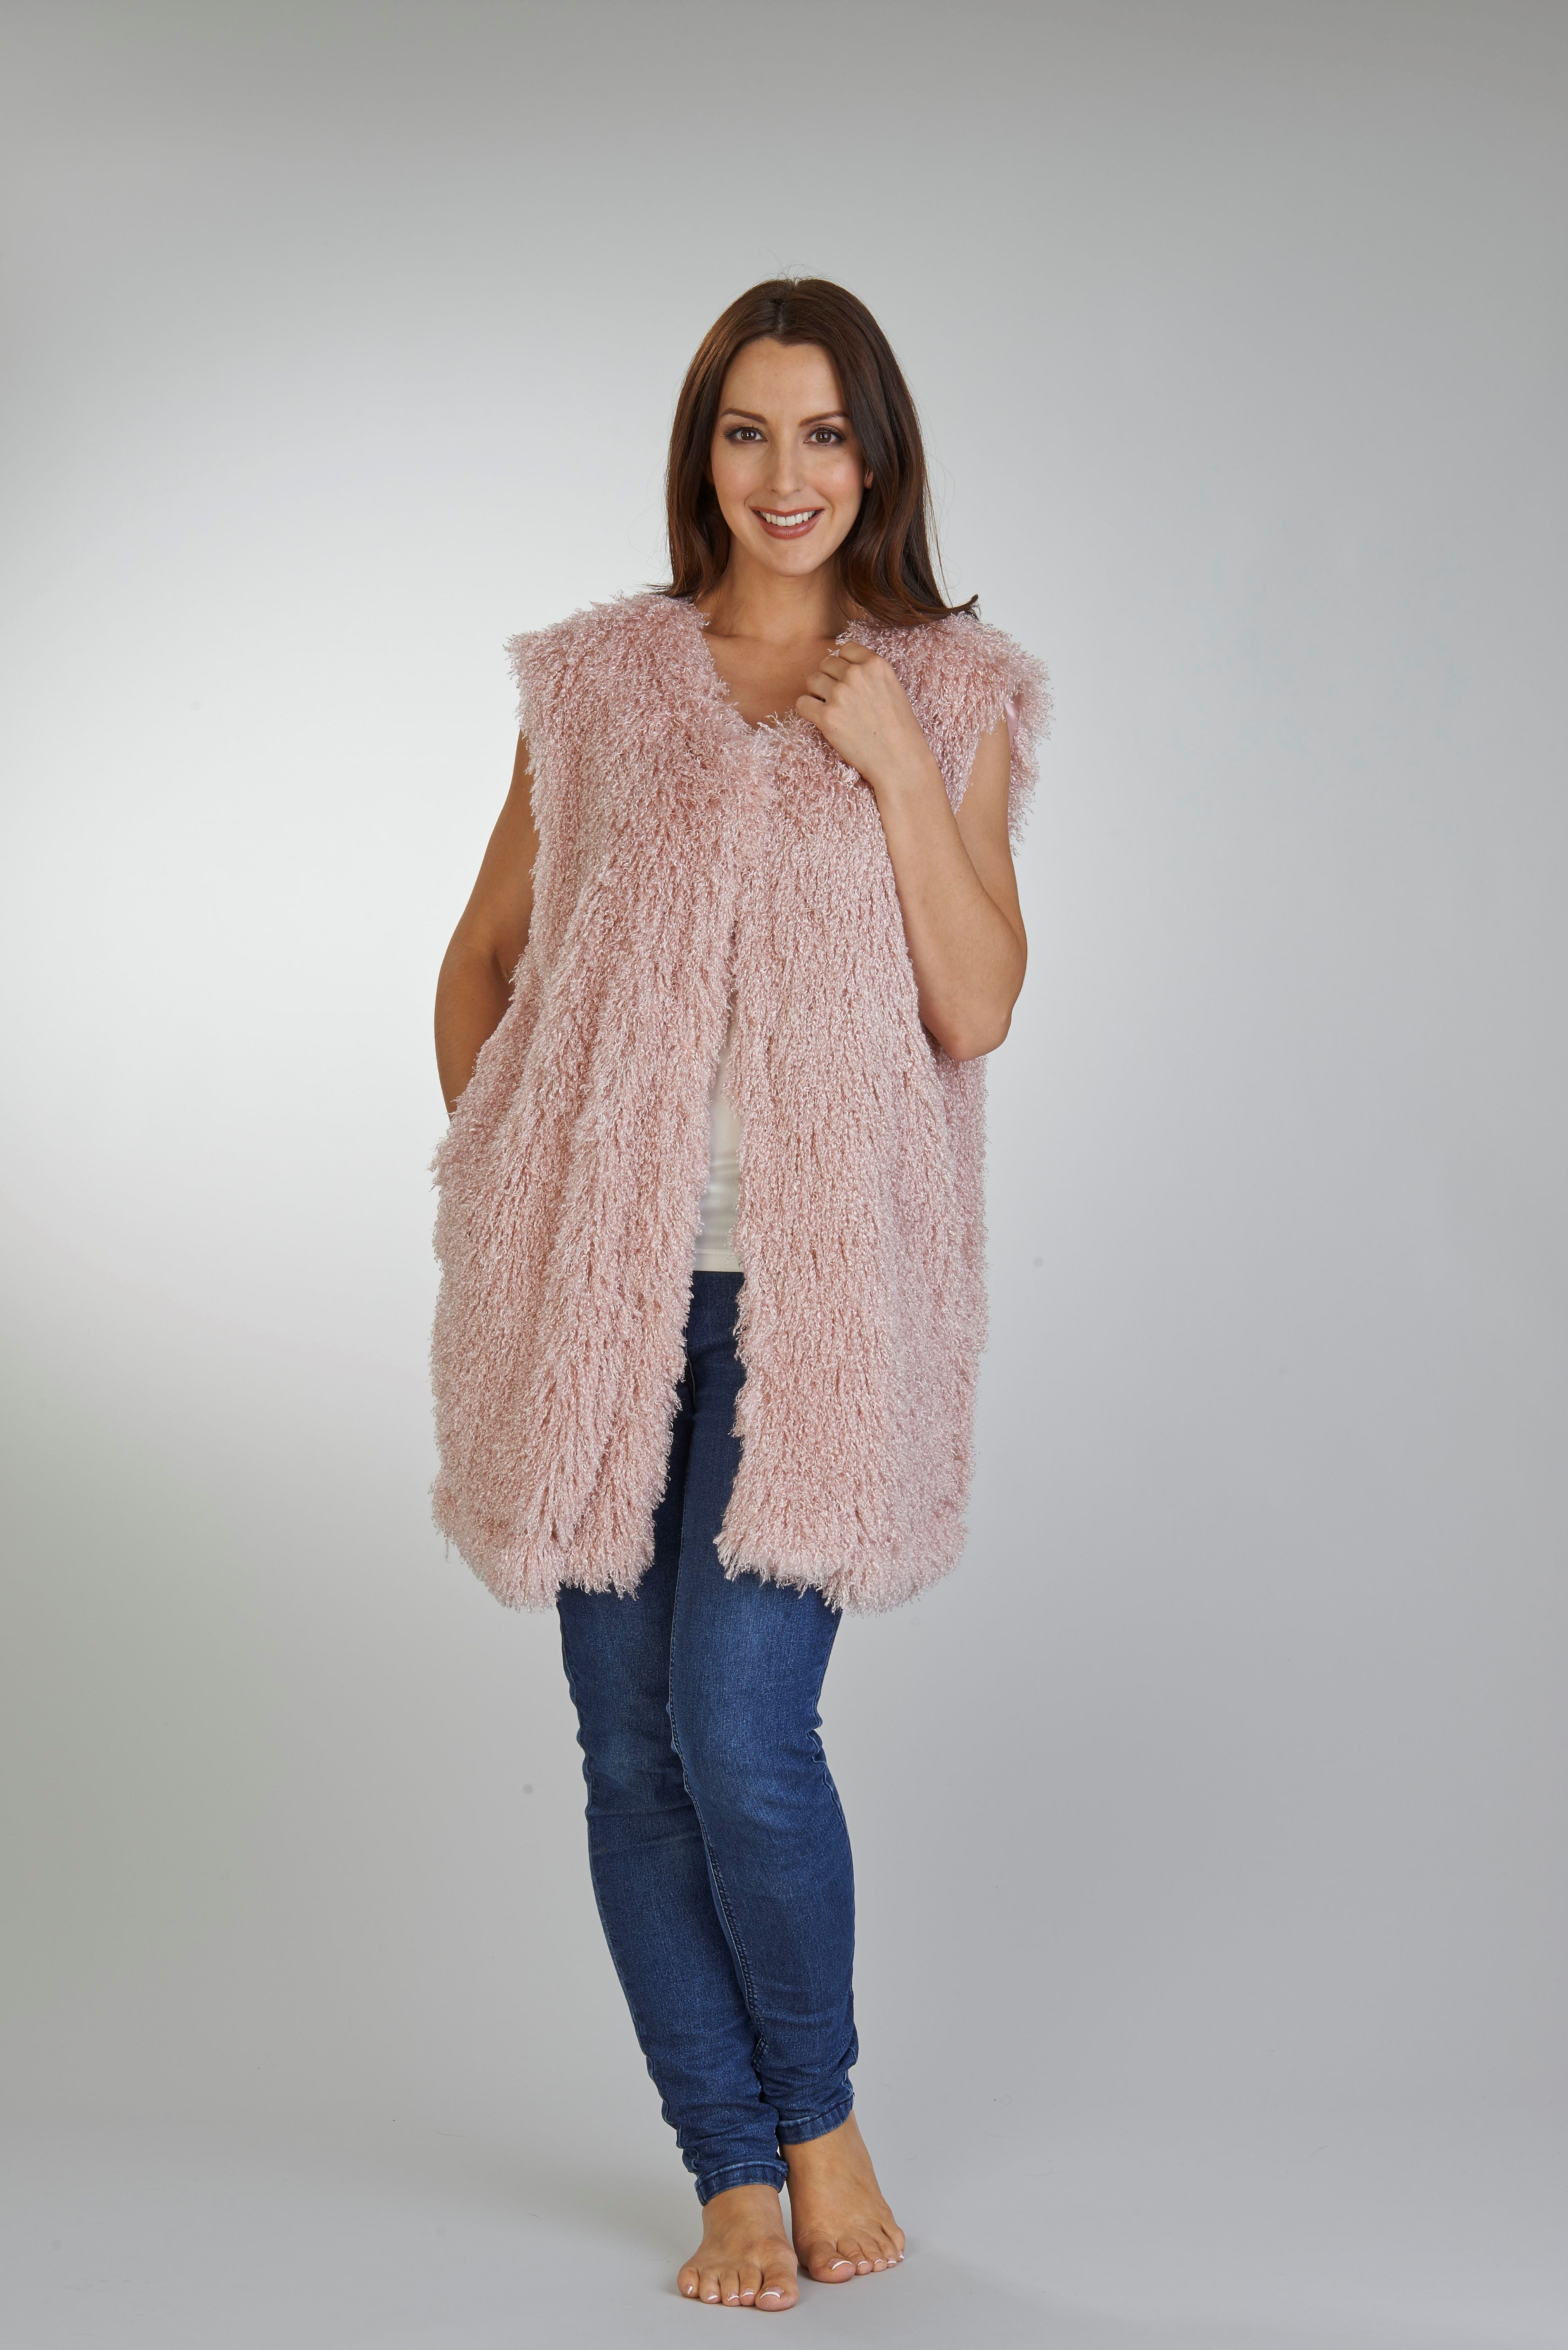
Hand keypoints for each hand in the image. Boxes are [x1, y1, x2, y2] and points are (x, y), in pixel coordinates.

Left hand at [796, 642, 938, 793]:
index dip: (843, 664)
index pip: (845, 649)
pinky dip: (808, 710)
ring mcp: (840, 695)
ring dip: (817, 694)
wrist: (900, 761)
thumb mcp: (893, 689)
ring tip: (832, 709)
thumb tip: (845, 667)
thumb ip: (871, 674)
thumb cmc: (900, 729)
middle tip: (839, 699)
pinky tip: (821, 720)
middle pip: (826, 663)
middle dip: (830, 679)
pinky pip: (802, 703)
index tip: (847, 679)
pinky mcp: (827, 717)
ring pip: (812, 681)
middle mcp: (856, 674)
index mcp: (876, 664)